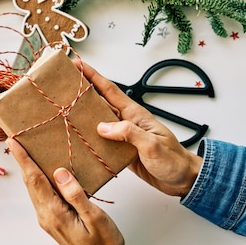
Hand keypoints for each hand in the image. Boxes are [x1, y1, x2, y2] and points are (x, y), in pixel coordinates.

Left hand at [7, 137, 124, 244]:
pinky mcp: (53, 221)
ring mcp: (48, 219)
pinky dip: (39, 180)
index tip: (13, 142)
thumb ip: (75, 194)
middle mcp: (46, 216)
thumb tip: (60, 172)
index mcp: (54, 213)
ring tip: (27, 152)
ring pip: (35, 189)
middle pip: (30, 183)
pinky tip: (45, 173)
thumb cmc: (103, 244)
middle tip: (16, 141)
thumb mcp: (94, 216)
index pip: (35, 179)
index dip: (23, 159)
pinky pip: (42, 196)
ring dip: (30, 170)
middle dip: (23, 161)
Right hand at [75, 59, 202, 197]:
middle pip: (99, 102)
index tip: (78, 64)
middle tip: (63, 84)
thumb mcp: (152, 144)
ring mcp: (122, 136)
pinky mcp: (120, 150)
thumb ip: (129, 133)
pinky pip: (100, 141)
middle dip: (82, 91)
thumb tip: (103, 127)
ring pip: (97, 121)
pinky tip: (77, 139)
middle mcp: (126, 122)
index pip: (109, 90)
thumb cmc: (173, 160)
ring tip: (62, 109)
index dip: (93, 76)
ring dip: (81, 115)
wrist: (183, 179)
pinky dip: (88, 138)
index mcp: (134, 114)